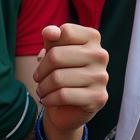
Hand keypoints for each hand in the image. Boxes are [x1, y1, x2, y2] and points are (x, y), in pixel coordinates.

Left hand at [34, 24, 107, 139]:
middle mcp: (100, 55)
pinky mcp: (98, 97)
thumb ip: (52, 37)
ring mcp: (101, 77)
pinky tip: (47, 100)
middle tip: (38, 78)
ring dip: (42, 87)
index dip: (49, 46)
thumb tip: (51, 32)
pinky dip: (49, 99)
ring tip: (41, 90)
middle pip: (56, 55)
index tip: (45, 58)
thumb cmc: (62, 71)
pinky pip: (64, 95)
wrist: (70, 107)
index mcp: (93, 38)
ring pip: (58, 78)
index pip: (65, 32)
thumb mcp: (54, 50)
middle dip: (41, 70)